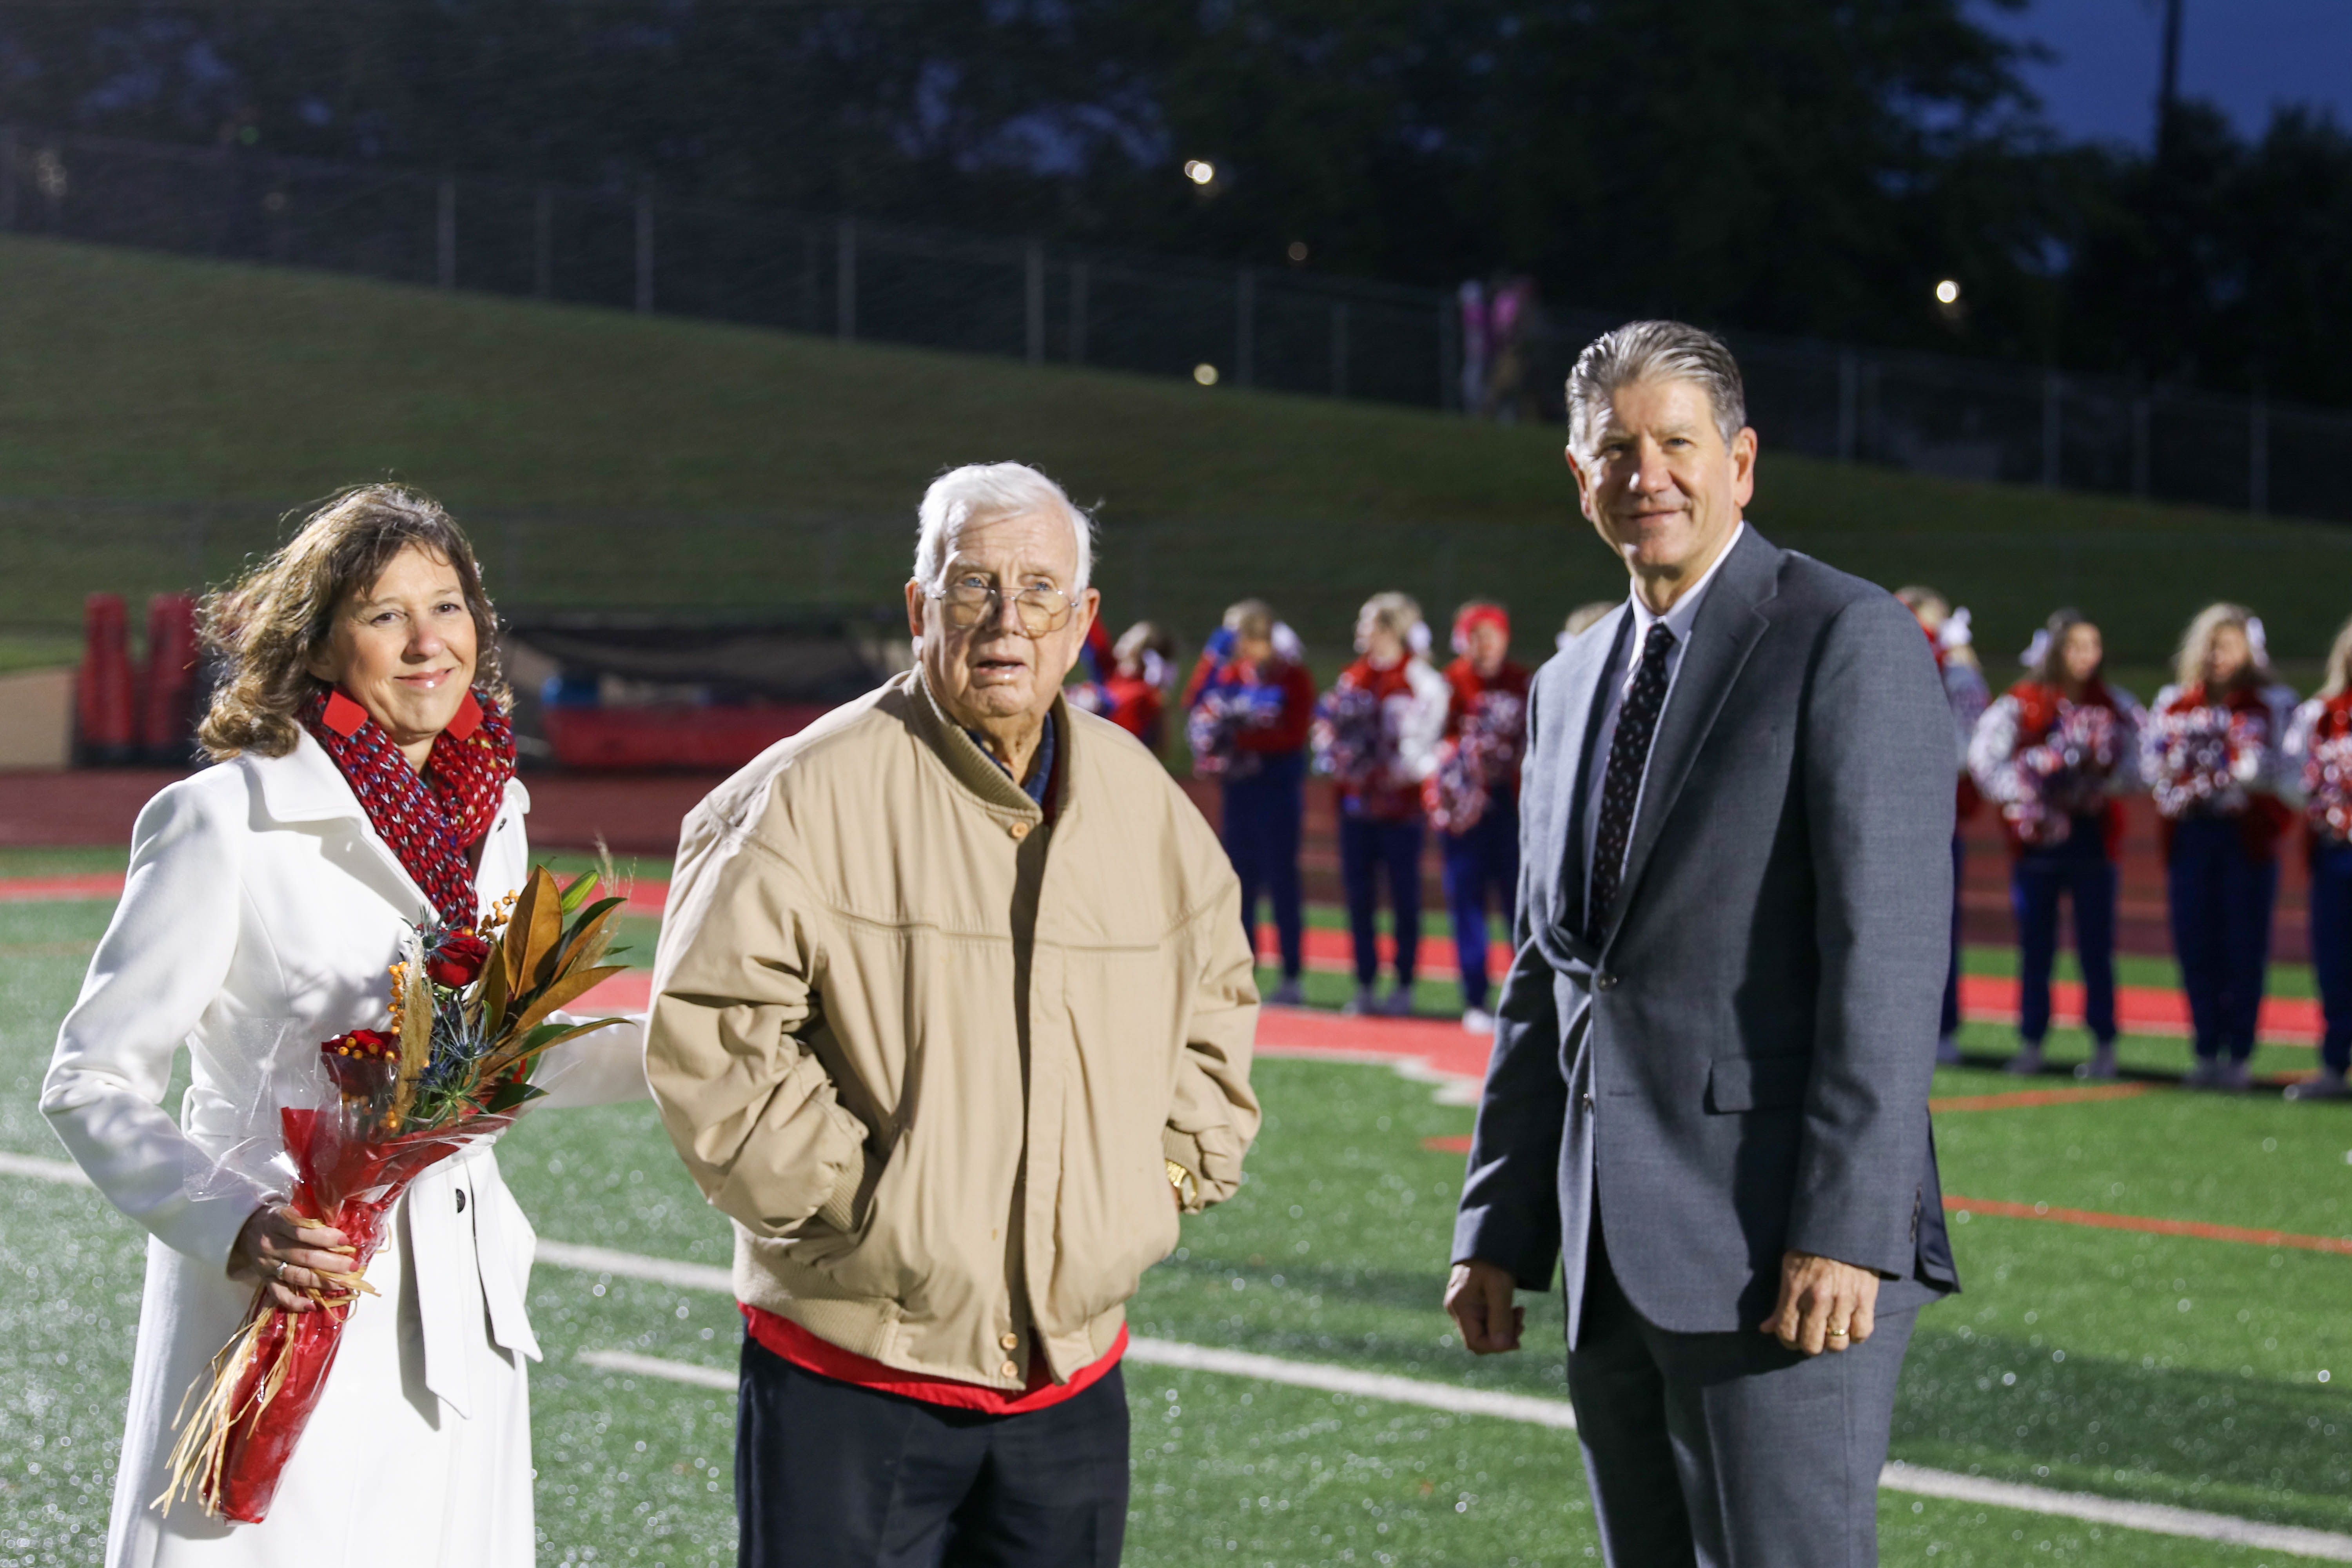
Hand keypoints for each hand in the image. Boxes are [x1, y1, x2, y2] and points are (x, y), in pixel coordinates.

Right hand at [230, 1205, 355, 1313]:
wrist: (248, 1229)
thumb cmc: (279, 1219)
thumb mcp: (291, 1210)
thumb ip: (310, 1219)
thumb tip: (342, 1230)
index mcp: (277, 1223)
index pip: (301, 1231)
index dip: (324, 1237)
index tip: (345, 1241)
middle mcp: (271, 1245)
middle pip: (303, 1256)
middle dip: (331, 1263)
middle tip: (352, 1267)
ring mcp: (267, 1265)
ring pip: (295, 1275)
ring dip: (320, 1281)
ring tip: (341, 1283)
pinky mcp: (265, 1279)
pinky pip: (278, 1294)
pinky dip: (294, 1301)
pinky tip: (312, 1305)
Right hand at [1445, 1259, 1524, 1354]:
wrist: (1488, 1236)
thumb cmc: (1492, 1259)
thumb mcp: (1500, 1287)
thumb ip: (1500, 1317)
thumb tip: (1503, 1346)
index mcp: (1460, 1306)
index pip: (1475, 1343)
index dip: (1497, 1347)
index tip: (1517, 1341)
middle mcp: (1457, 1308)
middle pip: (1480, 1338)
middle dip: (1503, 1336)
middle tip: (1521, 1321)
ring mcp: (1464, 1305)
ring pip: (1485, 1330)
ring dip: (1505, 1327)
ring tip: (1520, 1312)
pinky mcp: (1472, 1300)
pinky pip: (1486, 1319)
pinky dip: (1501, 1318)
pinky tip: (1513, 1308)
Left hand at [1759, 1250, 1880, 1355]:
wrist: (1841, 1229)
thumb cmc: (1810, 1249)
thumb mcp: (1788, 1270)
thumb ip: (1779, 1303)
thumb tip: (1765, 1329)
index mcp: (1795, 1291)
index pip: (1787, 1333)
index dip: (1788, 1343)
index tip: (1793, 1339)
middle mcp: (1818, 1299)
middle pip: (1812, 1345)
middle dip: (1810, 1346)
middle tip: (1813, 1338)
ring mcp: (1843, 1300)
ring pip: (1837, 1343)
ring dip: (1834, 1342)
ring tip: (1832, 1332)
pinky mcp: (1865, 1298)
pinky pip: (1862, 1333)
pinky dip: (1856, 1335)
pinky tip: (1851, 1326)